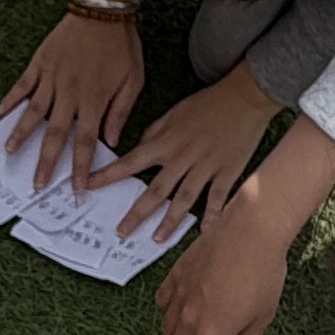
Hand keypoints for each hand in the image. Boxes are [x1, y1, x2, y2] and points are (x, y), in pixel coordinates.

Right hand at [0, 6, 143, 192]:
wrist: (103, 10)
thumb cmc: (122, 45)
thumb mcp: (133, 80)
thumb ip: (120, 112)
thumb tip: (111, 139)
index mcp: (94, 100)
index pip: (86, 142)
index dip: (80, 167)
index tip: (75, 188)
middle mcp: (69, 93)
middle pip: (55, 134)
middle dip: (45, 162)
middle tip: (36, 183)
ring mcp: (52, 78)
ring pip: (33, 112)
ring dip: (21, 135)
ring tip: (9, 153)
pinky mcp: (41, 63)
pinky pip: (22, 85)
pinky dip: (11, 99)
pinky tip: (0, 113)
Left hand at [116, 61, 278, 238]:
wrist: (245, 96)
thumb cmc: (208, 103)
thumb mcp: (175, 111)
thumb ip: (155, 132)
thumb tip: (138, 147)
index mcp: (166, 142)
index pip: (130, 162)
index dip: (108, 176)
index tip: (88, 187)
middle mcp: (182, 157)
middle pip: (155, 190)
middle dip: (136, 213)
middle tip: (121, 232)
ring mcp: (206, 166)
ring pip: (184, 198)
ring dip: (169, 221)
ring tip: (156, 238)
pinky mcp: (227, 171)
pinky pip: (218, 198)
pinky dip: (212, 216)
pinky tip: (204, 232)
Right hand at [158, 184, 294, 334]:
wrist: (252, 229)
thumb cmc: (264, 273)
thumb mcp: (263, 316)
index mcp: (213, 334)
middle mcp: (190, 319)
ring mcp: (179, 295)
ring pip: (167, 331)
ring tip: (198, 334)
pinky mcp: (175, 275)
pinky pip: (163, 303)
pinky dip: (170, 312)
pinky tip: (184, 308)